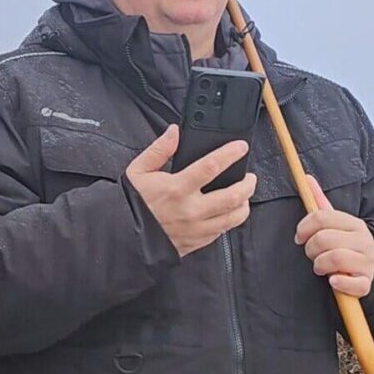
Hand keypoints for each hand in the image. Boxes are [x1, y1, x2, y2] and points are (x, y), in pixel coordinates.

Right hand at [125, 124, 256, 258]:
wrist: (124, 235)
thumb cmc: (133, 203)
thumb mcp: (138, 170)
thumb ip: (159, 149)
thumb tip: (174, 132)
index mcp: (176, 188)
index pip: (212, 167)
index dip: (230, 154)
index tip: (240, 147)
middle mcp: (190, 210)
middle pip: (232, 196)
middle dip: (248, 184)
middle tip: (249, 176)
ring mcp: (196, 228)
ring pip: (233, 217)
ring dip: (244, 204)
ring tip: (243, 195)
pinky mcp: (197, 242)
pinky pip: (222, 232)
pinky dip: (228, 220)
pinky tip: (226, 212)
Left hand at [295, 175, 373, 296]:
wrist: (365, 269)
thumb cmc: (343, 244)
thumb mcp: (333, 223)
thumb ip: (319, 201)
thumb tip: (307, 178)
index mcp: (354, 223)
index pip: (321, 217)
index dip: (304, 227)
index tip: (299, 237)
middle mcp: (363, 240)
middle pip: (324, 238)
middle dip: (310, 249)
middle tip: (312, 254)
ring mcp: (367, 261)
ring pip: (335, 257)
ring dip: (320, 265)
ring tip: (320, 267)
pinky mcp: (366, 282)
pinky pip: (352, 282)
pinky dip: (339, 282)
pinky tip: (333, 280)